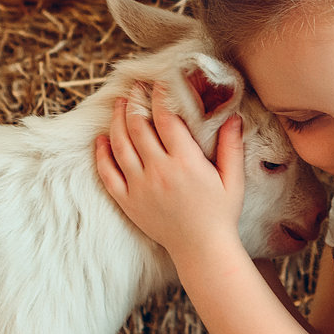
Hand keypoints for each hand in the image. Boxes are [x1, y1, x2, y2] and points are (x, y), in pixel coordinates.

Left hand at [94, 84, 245, 260]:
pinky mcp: (128, 201)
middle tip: (135, 88)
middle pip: (138, 126)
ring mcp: (139, 186)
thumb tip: (232, 116)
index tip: (160, 84)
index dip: (160, 96)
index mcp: (185, 162)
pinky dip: (101, 153)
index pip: (166, 118)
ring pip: (120, 144)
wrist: (202, 249)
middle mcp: (159, 170)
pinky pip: (107, 173)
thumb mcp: (233, 179)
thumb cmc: (221, 214)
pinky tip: (101, 139)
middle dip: (135, 102)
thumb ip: (231, 147)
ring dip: (116, 120)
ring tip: (118, 104)